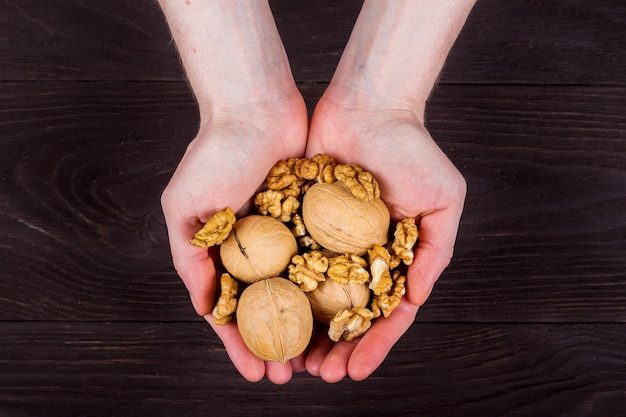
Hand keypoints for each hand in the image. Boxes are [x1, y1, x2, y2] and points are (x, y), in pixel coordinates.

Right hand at [161, 95, 307, 383]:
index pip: (233, 311)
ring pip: (302, 289)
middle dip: (281, 343)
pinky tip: (344, 311)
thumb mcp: (186, 209)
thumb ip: (191, 259)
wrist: (255, 107)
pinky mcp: (315, 216)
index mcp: (222, 252)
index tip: (257, 374)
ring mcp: (287, 233)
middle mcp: (256, 248)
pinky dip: (332, 285)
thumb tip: (205, 309)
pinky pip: (325, 257)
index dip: (242, 344)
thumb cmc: (213, 154)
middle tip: (295, 375)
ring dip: (310, 323)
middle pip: (271, 308)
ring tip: (323, 355)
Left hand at [303, 95, 466, 381]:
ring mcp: (325, 239)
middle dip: (334, 348)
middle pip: (344, 313)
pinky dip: (278, 290)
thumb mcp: (443, 199)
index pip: (383, 313)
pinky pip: (285, 259)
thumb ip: (435, 251)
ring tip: (291, 361)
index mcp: (392, 256)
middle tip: (319, 376)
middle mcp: (357, 254)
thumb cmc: (413, 148)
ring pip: (311, 295)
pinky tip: (266, 316)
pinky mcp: (296, 220)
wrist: (368, 104)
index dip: (372, 346)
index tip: (355, 372)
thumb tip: (415, 301)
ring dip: (302, 330)